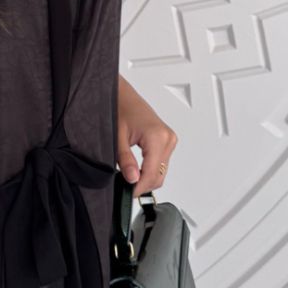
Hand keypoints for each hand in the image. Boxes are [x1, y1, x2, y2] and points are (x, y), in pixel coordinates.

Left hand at [117, 74, 177, 197]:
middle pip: (159, 176)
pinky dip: (149, 171)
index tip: (127, 193)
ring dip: (146, 179)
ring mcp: (169, 139)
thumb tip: (131, 179)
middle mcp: (168, 138)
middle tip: (124, 189)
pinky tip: (136, 172)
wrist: (123, 94)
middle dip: (142, 185)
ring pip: (161, 171)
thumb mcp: (118, 137)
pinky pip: (161, 163)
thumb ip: (125, 160)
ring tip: (128, 180)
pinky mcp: (166, 140)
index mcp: (158, 137)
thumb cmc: (120, 107)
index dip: (139, 188)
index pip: (152, 174)